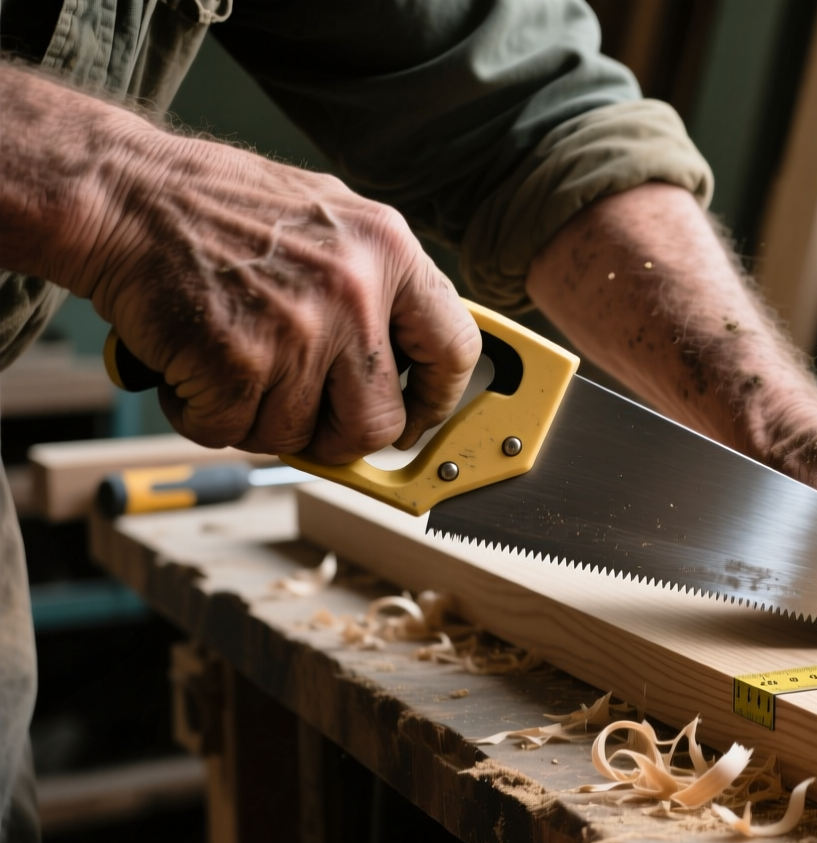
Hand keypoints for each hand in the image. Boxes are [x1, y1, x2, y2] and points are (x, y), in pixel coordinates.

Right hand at [72, 123, 478, 461]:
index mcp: (389, 249)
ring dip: (256, 417)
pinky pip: (232, 429)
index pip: (454, 349)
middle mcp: (356, 292)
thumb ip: (376, 282)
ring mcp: (299, 331)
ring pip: (296, 434)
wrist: (123, 193)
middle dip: (338, 435)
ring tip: (228, 363)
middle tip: (305, 415)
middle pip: (377, 421)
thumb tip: (405, 361)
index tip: (416, 416)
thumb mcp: (328, 218)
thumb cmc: (214, 205)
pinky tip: (190, 366)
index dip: (437, 399)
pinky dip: (202, 413)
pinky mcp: (238, 364)